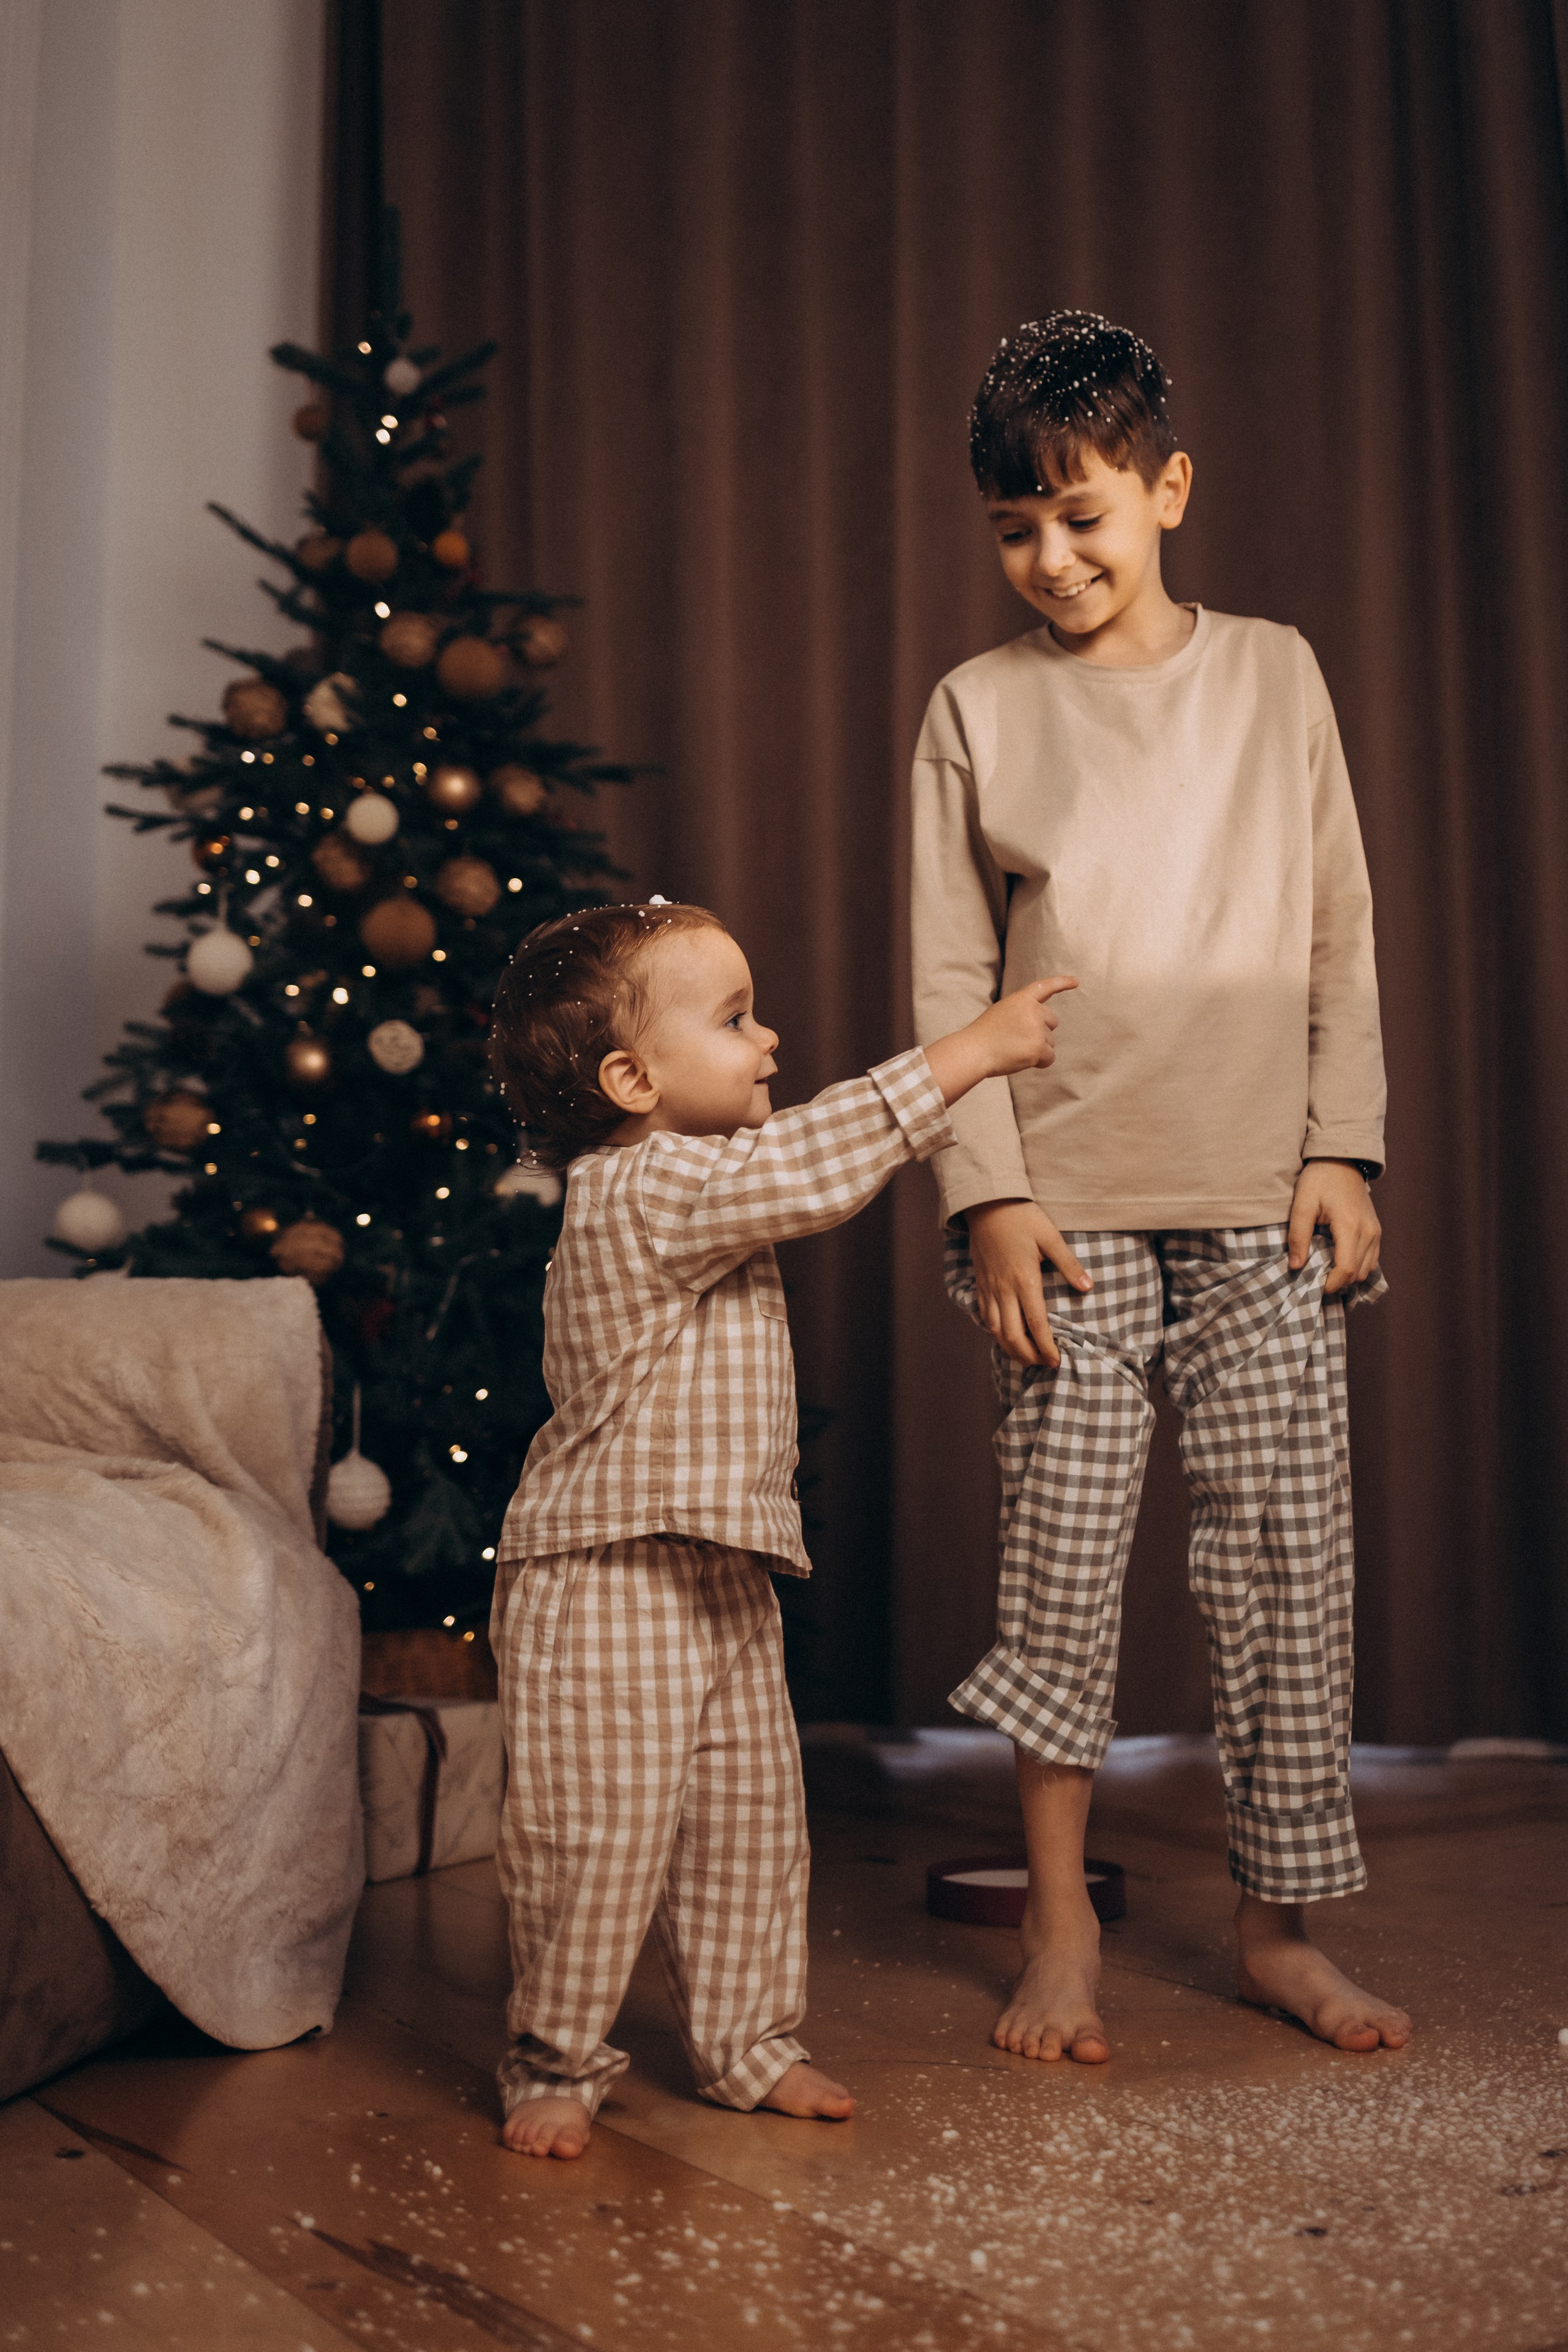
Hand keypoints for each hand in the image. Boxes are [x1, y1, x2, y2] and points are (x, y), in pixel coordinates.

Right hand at [923, 978, 1077, 1107]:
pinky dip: (1040, 1062)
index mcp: (1021, 999)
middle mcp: (1033, 1011)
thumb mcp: (1003, 1013)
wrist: (974, 1051)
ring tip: (1013, 1049)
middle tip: (1017, 1039)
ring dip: (1036, 1048)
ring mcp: (1037, 1029)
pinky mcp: (1038, 1048)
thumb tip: (1045, 1028)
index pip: (1045, 987)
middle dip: (1041, 1032)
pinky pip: (1050, 1057)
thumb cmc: (984, 1036)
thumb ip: (1023, 1013)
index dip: (1062, 982)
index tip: (1076, 981)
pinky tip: (1022, 1060)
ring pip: (1050, 1042)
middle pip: (1052, 1022)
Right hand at [966, 1198, 1090, 1367]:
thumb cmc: (1022, 1217)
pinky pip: (984, 1316)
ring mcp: (989, 1287)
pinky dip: (995, 1332)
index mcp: (1024, 1280)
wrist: (987, 1203)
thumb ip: (1069, 1264)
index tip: (1056, 1361)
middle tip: (1045, 1364)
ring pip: (995, 1330)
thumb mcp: (1051, 1237)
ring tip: (1027, 1357)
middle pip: (1012, 1335)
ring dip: (1011, 1349)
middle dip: (1028, 1356)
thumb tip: (1088, 1287)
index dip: (1046, 1347)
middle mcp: (1004, 1289)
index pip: (1036, 1323)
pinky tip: (1005, 1336)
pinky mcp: (980, 1283)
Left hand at [1287, 1160, 1380, 1295]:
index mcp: (1351, 1226)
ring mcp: (1376, 1232)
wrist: (1342, 1159)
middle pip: (1358, 1274)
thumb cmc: (1319, 1179)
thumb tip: (1295, 1266)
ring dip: (1348, 1277)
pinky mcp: (1376, 1231)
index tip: (1313, 1287)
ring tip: (1324, 1271)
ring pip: (1367, 1270)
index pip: (1346, 1269)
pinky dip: (1356, 1267)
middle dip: (1337, 1283)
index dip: (1330, 1284)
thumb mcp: (1302, 1204)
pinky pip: (1371, 1260)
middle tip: (1314, 1280)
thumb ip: (1298, 1236)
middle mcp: (1369, 1232)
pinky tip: (1337, 1262)